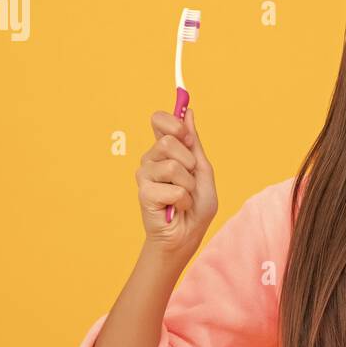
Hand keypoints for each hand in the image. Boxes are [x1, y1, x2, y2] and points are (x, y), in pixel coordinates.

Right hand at [137, 107, 217, 258]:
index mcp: (165, 149)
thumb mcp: (202, 170)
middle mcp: (151, 158)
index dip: (173, 123)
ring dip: (188, 185)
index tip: (186, 136)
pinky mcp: (144, 193)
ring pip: (172, 167)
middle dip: (188, 162)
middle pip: (168, 142)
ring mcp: (145, 175)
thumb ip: (194, 143)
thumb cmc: (196, 205)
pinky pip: (174, 189)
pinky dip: (183, 201)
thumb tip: (188, 112)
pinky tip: (176, 207)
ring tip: (184, 196)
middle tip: (189, 179)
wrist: (188, 234)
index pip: (158, 119)